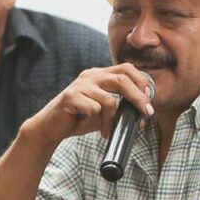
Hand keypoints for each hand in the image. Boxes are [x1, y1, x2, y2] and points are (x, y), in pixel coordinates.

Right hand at [23, 64, 152, 145]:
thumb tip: (143, 110)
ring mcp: (80, 85)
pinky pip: (94, 109)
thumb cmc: (79, 118)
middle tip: (146, 114)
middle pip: (122, 79)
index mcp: (99, 74)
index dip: (141, 82)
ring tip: (108, 131)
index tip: (149, 101)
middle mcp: (90, 75)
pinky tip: (92, 127)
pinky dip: (98, 122)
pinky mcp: (70, 97)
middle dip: (138, 98)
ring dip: (112, 120)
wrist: (51, 127)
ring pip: (109, 100)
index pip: (126, 69)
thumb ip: (120, 105)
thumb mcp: (104, 109)